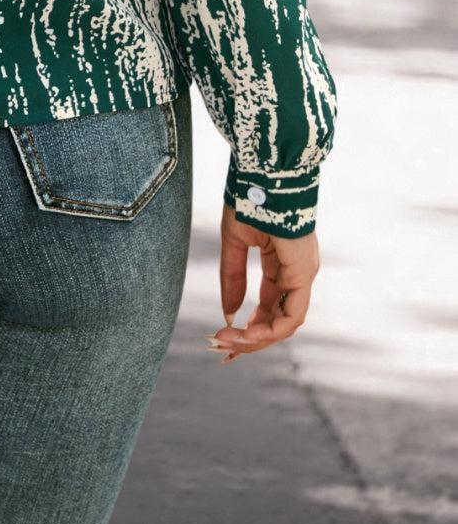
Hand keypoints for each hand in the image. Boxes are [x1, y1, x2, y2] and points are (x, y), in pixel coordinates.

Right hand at [209, 205, 319, 362]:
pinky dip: (270, 329)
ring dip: (256, 339)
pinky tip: (246, 333)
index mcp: (282, 264)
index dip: (249, 326)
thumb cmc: (251, 201)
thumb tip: (228, 314)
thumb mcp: (235, 243)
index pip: (270, 306)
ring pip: (285, 323)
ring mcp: (303, 275)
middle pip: (277, 320)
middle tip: (220, 346)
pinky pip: (292, 315)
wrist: (265, 176)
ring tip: (228, 342)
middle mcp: (297, 274)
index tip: (223, 335)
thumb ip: (232, 277)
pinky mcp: (303, 274)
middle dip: (249, 338)